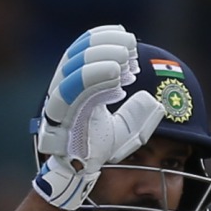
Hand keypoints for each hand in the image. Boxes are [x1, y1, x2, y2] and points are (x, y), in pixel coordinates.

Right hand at [32, 25, 164, 210]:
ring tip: (126, 58)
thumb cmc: (98, 149)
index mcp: (74, 84)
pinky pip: (72, 90)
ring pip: (73, 68)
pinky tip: (117, 76)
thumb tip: (153, 100)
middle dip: (105, 45)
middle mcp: (62, 87)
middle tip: (131, 47)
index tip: (127, 37)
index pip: (82, 49)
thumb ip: (137, 114)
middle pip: (77, 53)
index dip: (103, 38)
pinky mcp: (58, 116)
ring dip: (101, 58)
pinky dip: (94, 78)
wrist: (80, 174)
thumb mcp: (125, 130)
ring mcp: (58, 101)